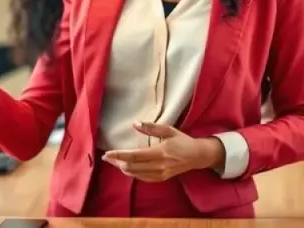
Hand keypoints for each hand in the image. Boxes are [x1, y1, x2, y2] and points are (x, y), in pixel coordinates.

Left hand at [101, 122, 221, 181]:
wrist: (197, 156)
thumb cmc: (182, 141)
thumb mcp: (169, 130)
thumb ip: (151, 127)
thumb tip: (135, 124)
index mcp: (160, 152)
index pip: (134, 155)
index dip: (119, 155)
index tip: (107, 153)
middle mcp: (158, 166)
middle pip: (132, 167)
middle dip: (117, 162)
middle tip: (106, 157)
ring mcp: (160, 174)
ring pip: (136, 174)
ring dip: (123, 168)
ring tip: (114, 162)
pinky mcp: (161, 179)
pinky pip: (142, 178)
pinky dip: (132, 173)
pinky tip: (126, 168)